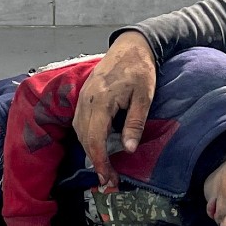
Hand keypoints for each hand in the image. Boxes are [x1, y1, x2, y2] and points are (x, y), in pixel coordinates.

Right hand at [73, 31, 157, 190]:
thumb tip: (129, 150)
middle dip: (96, 161)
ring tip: (106, 166)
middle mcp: (86, 100)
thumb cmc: (140, 69)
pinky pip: (81, 122)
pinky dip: (88, 137)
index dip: (100, 161)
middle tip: (110, 179)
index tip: (108, 178)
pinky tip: (100, 145)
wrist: (131, 46)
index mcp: (101, 100)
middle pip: (84, 138)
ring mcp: (82, 98)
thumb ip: (135, 123)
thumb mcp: (145, 96)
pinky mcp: (84, 97)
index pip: (94, 138)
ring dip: (91, 150)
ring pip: (80, 131)